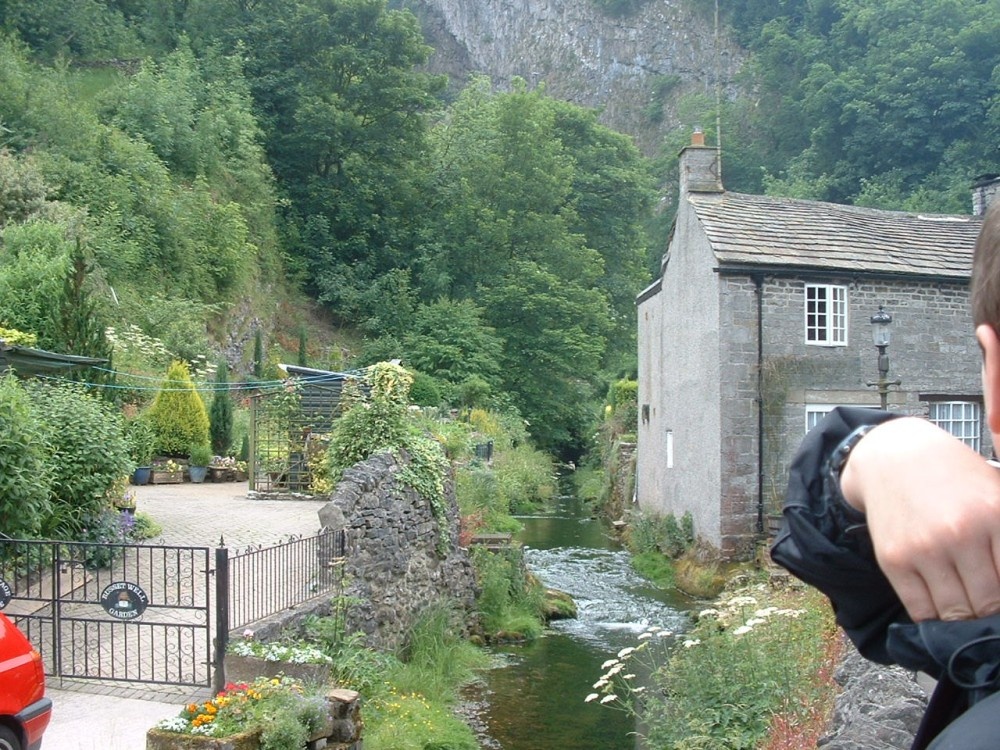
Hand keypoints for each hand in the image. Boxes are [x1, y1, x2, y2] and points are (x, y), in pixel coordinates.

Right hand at [841, 417, 999, 621]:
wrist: (894, 456)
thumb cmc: (955, 476)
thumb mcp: (997, 492)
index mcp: (995, 514)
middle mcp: (960, 534)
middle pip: (989, 603)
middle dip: (991, 610)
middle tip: (988, 603)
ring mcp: (924, 549)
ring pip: (956, 612)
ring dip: (964, 616)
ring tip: (966, 605)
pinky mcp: (893, 559)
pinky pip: (920, 609)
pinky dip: (934, 617)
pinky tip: (940, 605)